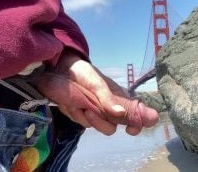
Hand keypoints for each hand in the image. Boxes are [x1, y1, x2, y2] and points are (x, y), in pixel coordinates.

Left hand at [35, 52, 158, 134]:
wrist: (61, 68)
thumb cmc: (84, 73)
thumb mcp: (97, 84)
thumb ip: (108, 99)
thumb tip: (120, 113)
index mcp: (117, 99)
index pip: (134, 116)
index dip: (136, 124)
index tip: (130, 129)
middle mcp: (108, 109)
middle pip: (111, 128)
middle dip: (101, 123)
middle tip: (90, 111)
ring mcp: (94, 113)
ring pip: (94, 126)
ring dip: (85, 116)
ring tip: (78, 102)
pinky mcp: (80, 114)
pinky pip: (81, 122)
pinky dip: (75, 113)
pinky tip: (71, 103)